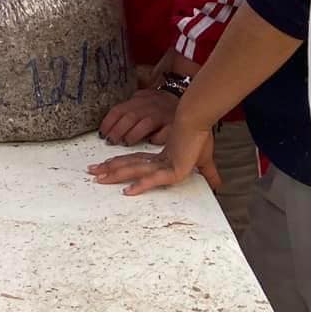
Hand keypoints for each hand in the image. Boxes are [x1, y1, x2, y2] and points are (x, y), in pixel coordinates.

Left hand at [88, 121, 221, 194]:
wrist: (200, 120)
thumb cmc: (201, 137)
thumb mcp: (203, 161)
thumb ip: (208, 173)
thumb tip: (219, 185)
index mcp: (162, 158)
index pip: (136, 163)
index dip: (120, 165)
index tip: (105, 167)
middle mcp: (158, 160)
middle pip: (129, 166)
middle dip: (110, 169)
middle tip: (91, 172)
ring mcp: (163, 164)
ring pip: (134, 171)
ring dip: (115, 174)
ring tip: (98, 178)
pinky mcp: (172, 170)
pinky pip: (152, 179)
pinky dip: (141, 185)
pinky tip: (128, 191)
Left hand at [99, 89, 179, 145]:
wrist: (181, 97)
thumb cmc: (157, 103)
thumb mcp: (140, 100)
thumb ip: (128, 108)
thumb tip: (110, 121)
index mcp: (138, 100)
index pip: (119, 109)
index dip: (109, 122)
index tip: (102, 133)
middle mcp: (149, 106)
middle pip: (130, 117)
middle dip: (118, 130)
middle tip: (110, 141)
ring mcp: (162, 115)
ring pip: (145, 123)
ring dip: (133, 134)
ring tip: (126, 142)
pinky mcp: (174, 124)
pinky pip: (165, 131)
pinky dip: (157, 137)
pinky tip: (151, 141)